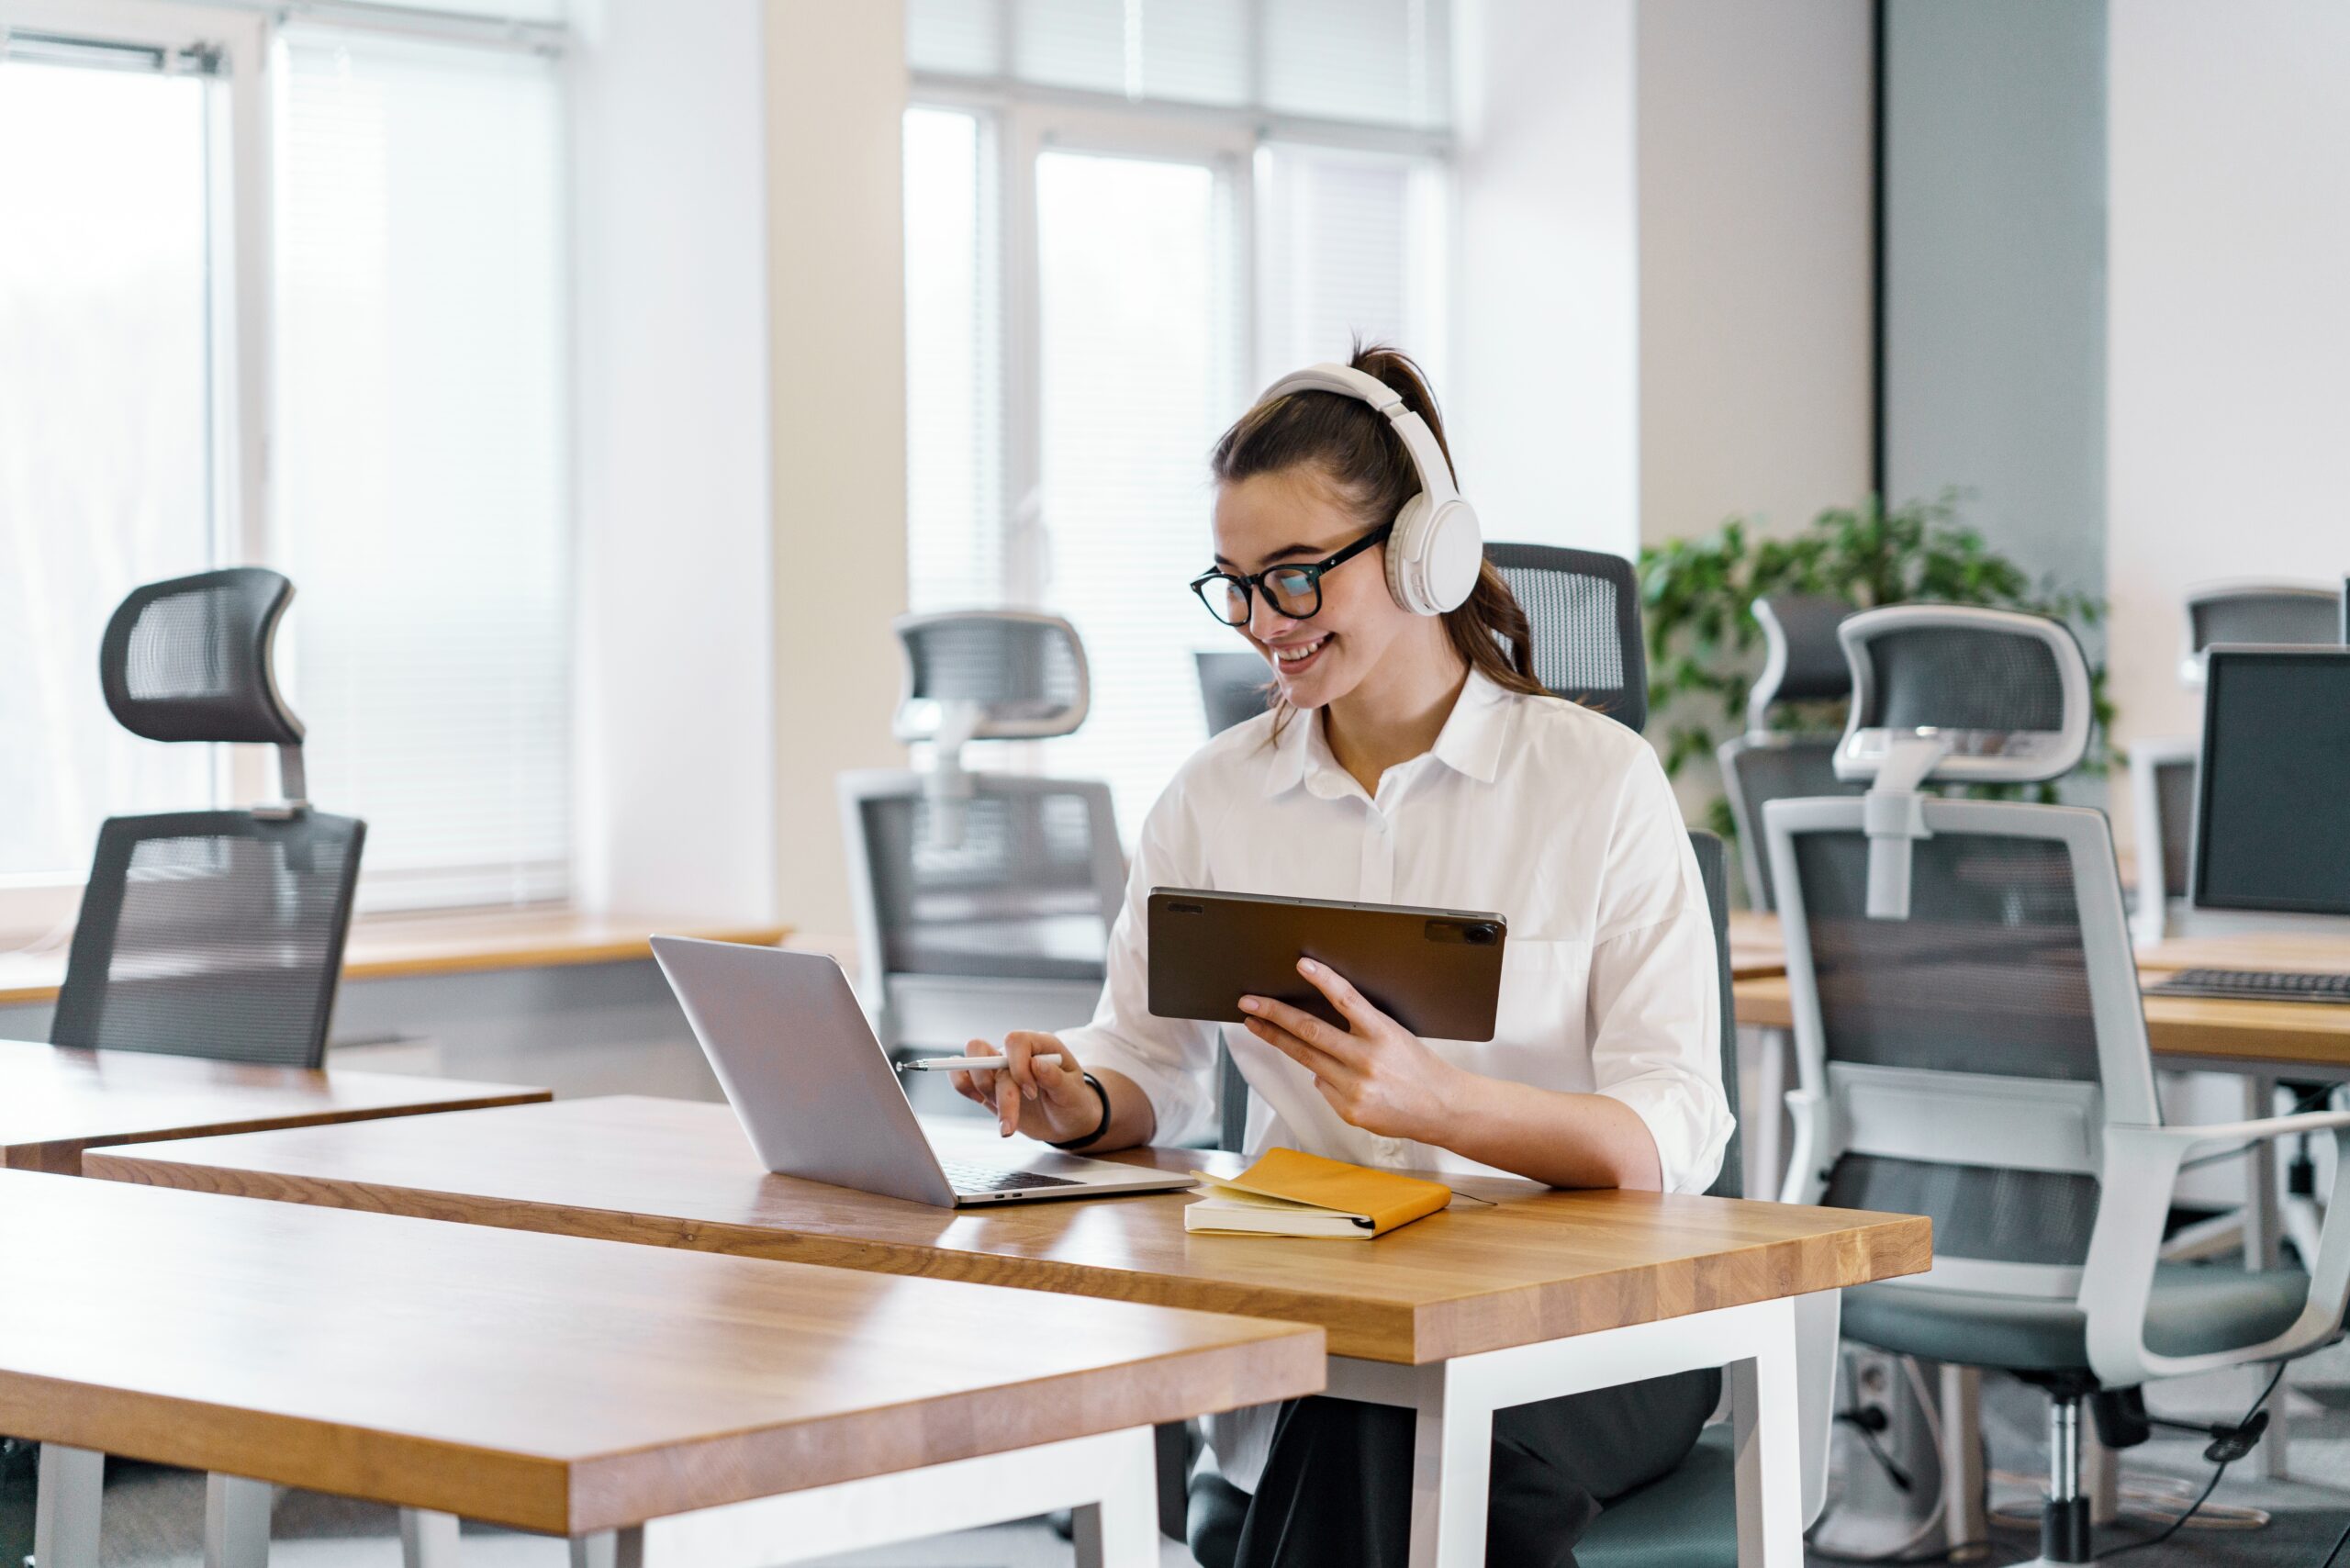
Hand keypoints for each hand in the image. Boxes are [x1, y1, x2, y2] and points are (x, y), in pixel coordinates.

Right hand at [947, 1032, 1104, 1142]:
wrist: (1065, 1121)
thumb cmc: (1073, 1102)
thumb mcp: (1072, 1093)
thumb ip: (1056, 1079)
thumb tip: (1036, 1064)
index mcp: (1040, 1045)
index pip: (1015, 1041)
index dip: (1018, 1066)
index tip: (1031, 1092)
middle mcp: (1015, 1054)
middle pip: (984, 1051)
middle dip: (995, 1086)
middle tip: (1014, 1110)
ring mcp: (999, 1069)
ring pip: (971, 1066)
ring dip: (982, 1094)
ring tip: (1006, 1123)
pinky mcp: (989, 1087)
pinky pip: (963, 1078)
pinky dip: (964, 1088)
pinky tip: (981, 1102)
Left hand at [1240, 959, 1467, 1142]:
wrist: (1441, 1107)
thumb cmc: (1417, 1066)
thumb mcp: (1394, 1035)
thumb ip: (1359, 1029)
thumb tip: (1317, 1030)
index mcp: (1383, 1034)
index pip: (1348, 1000)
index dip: (1324, 980)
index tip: (1303, 964)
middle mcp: (1367, 1059)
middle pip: (1310, 1031)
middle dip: (1274, 1014)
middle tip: (1249, 1001)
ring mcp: (1356, 1087)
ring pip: (1306, 1058)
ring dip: (1277, 1039)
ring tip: (1255, 1024)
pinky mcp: (1350, 1110)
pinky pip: (1322, 1085)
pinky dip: (1323, 1076)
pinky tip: (1339, 1077)